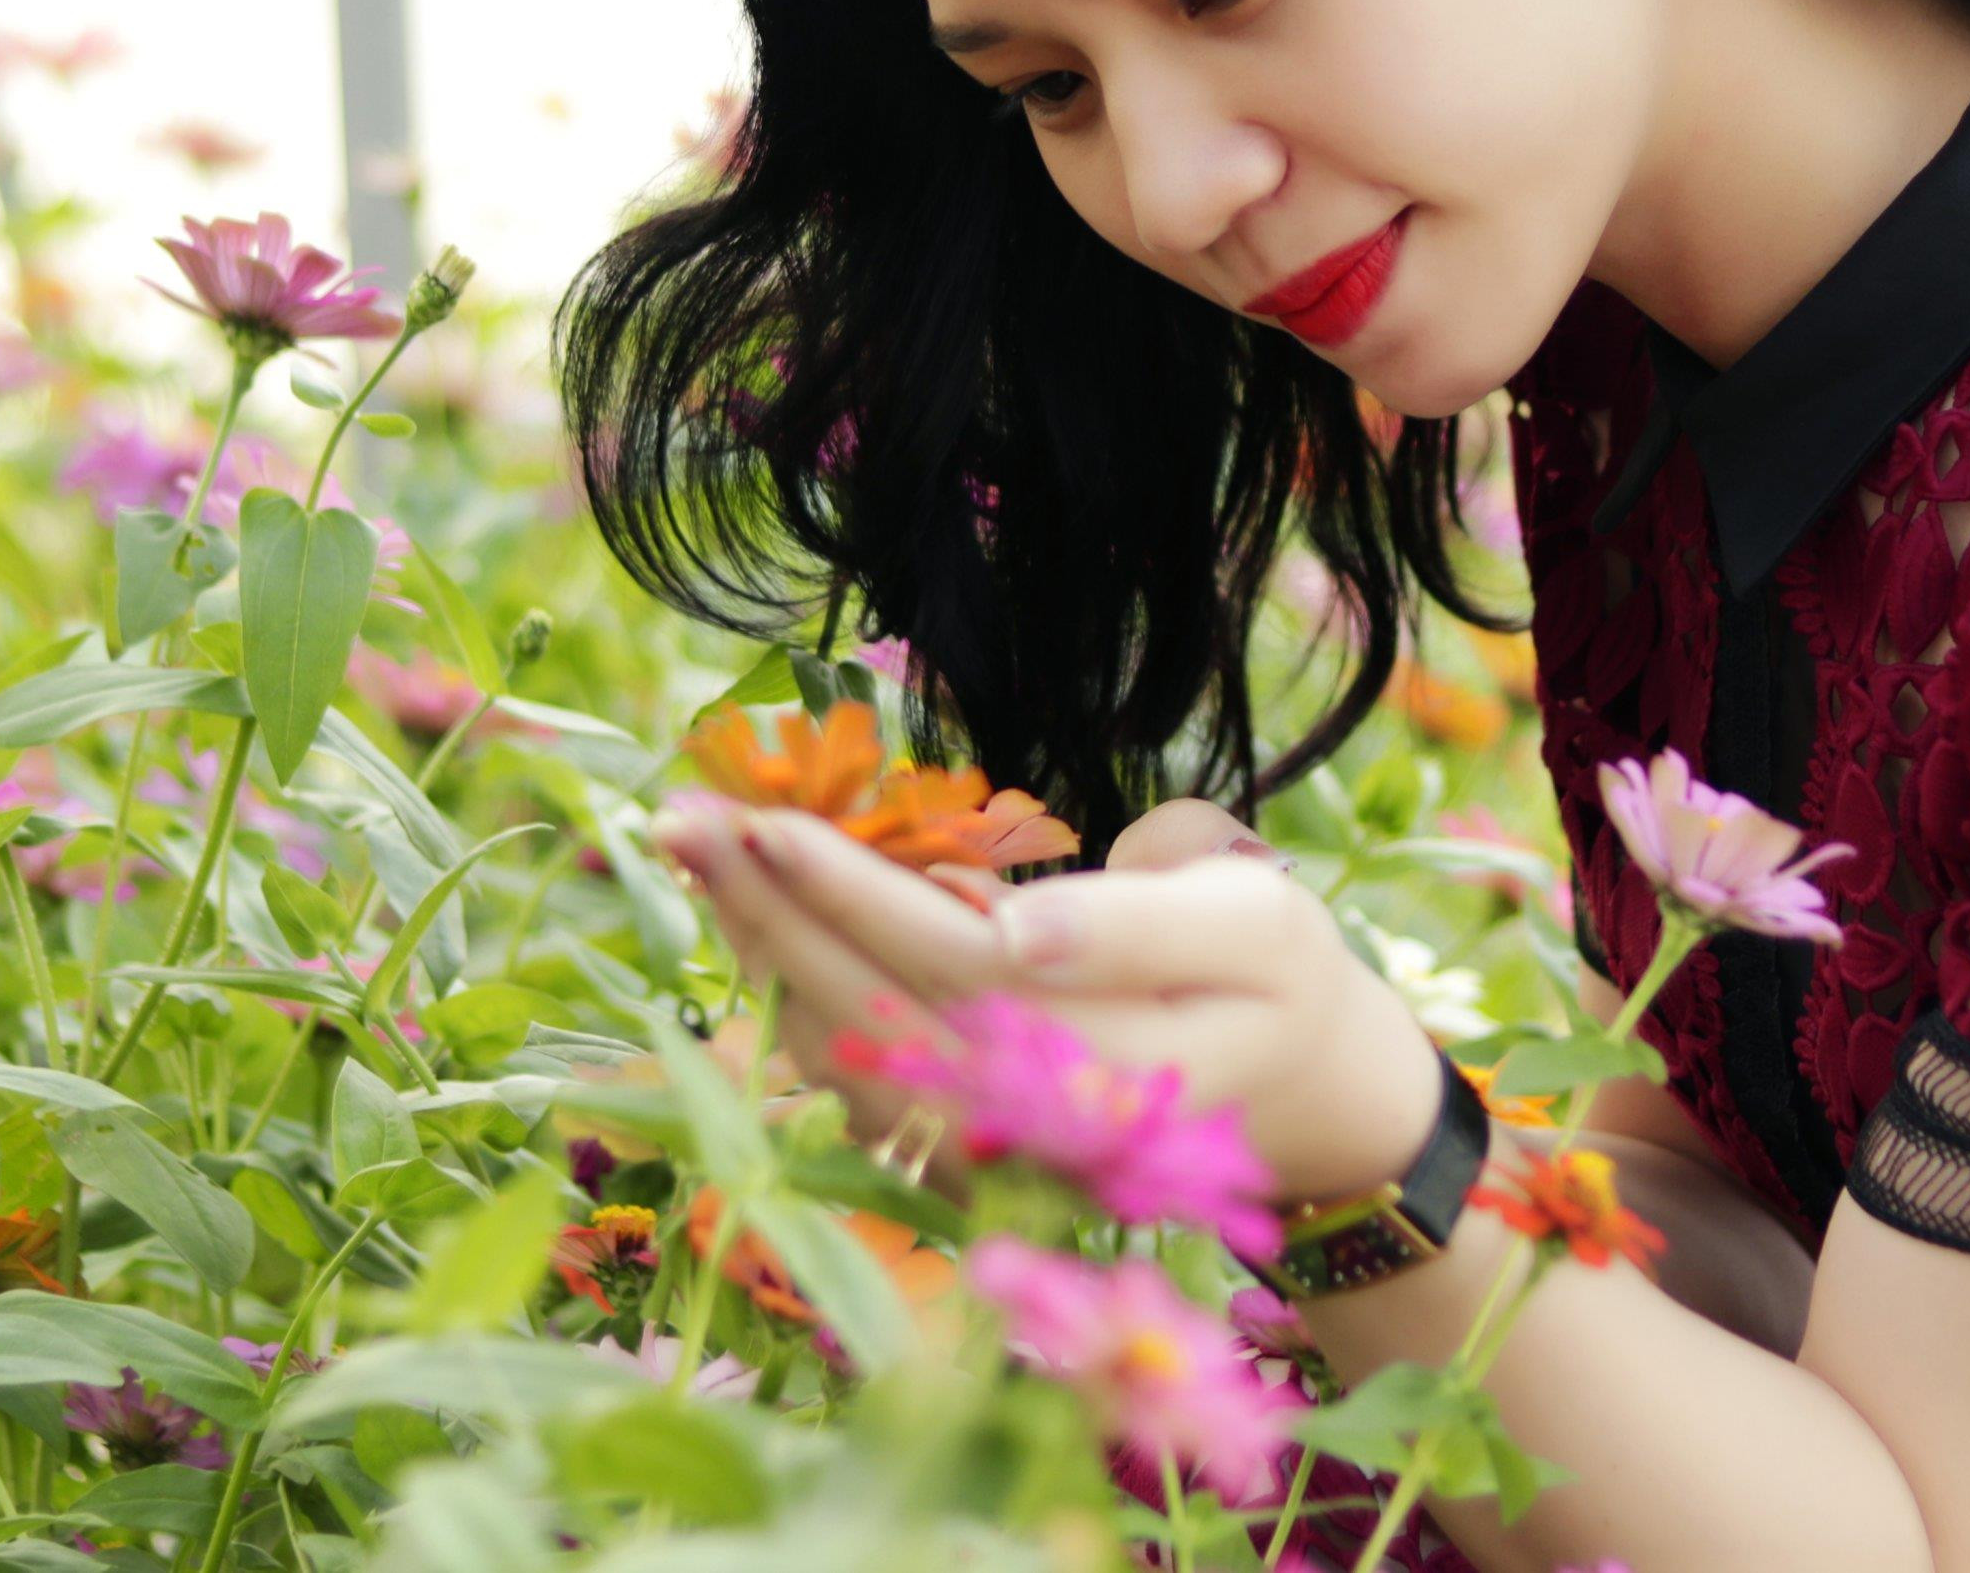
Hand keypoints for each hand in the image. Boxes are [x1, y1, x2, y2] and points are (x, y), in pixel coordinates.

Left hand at [647, 791, 1444, 1206]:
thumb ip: (1139, 922)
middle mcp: (1033, 1120)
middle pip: (867, 1007)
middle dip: (765, 909)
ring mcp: (989, 1149)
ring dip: (756, 951)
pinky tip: (741, 924)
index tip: (766, 819)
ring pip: (840, 1047)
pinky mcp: (958, 1154)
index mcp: (1112, 1057)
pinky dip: (780, 998)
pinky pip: (846, 1077)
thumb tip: (1014, 929)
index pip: (948, 965)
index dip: (850, 894)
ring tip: (688, 853)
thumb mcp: (1251, 919)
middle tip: (679, 815)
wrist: (1291, 1086)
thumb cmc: (1271, 970)